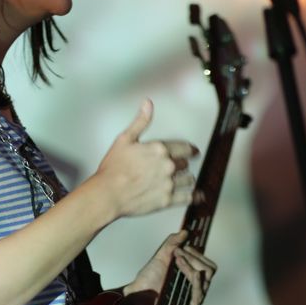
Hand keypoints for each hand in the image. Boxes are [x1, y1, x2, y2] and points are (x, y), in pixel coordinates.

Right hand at [96, 100, 197, 218]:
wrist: (108, 194)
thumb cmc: (113, 169)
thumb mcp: (124, 139)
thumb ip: (140, 122)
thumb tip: (148, 104)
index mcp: (159, 149)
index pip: (183, 148)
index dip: (189, 150)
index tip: (193, 151)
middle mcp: (167, 165)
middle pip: (184, 164)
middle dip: (182, 165)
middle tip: (181, 167)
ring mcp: (168, 183)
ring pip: (188, 179)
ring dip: (187, 179)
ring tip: (185, 180)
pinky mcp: (167, 200)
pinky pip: (188, 197)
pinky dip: (194, 196)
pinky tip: (197, 196)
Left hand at [122, 231, 216, 304]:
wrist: (136, 294)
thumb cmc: (148, 279)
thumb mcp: (161, 257)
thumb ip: (172, 243)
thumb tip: (185, 231)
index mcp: (192, 278)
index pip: (208, 265)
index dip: (198, 254)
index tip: (185, 246)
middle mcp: (196, 289)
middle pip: (209, 270)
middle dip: (195, 257)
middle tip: (179, 253)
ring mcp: (194, 300)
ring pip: (205, 278)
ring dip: (192, 264)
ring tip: (177, 260)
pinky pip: (199, 293)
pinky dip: (194, 279)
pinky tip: (186, 270)